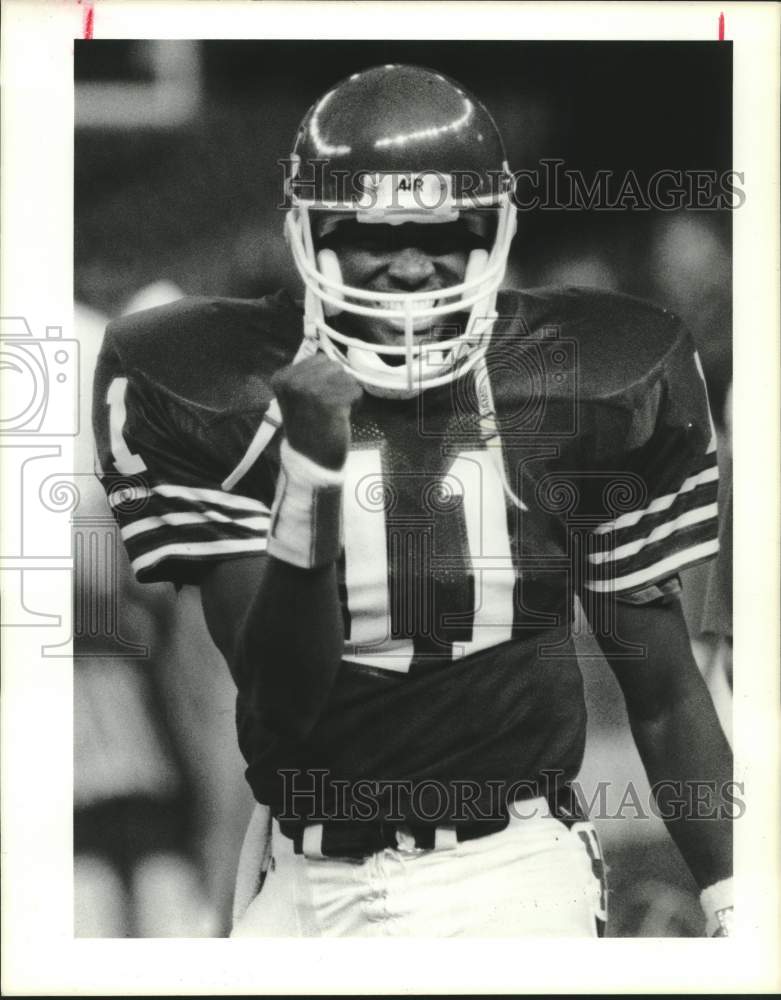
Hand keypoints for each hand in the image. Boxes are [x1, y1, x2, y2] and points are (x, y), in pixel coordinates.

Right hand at [271, 355, 361, 469]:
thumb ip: (310, 376)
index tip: (319, 397)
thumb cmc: (308, 428)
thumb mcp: (298, 397)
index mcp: (282, 377)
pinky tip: (342, 417)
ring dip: (347, 394)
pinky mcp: (331, 402)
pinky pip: (356, 391)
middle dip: (338, 383)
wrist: (311, 460)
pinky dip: (355, 404)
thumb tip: (333, 359)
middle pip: (333, 366)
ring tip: (336, 411)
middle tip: (330, 405)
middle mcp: (294, 381)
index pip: (319, 360)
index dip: (326, 378)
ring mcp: (312, 390)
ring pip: (347, 377)